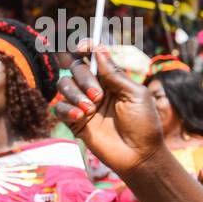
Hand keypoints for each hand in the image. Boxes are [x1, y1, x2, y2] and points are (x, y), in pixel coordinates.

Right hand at [53, 43, 166, 176]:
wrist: (140, 154)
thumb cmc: (144, 124)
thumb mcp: (135, 94)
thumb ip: (115, 73)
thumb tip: (98, 48)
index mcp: (111, 79)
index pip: (91, 56)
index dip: (83, 48)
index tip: (81, 46)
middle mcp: (95, 88)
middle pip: (75, 67)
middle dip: (83, 77)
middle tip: (98, 95)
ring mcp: (83, 104)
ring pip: (63, 85)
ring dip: (75, 93)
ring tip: (91, 108)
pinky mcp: (75, 122)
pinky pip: (58, 108)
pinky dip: (67, 109)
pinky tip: (81, 117)